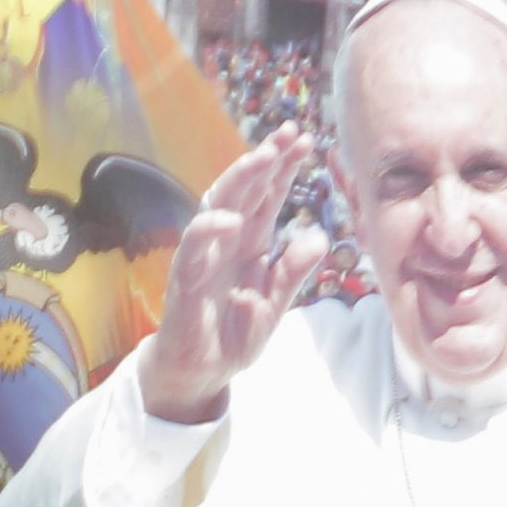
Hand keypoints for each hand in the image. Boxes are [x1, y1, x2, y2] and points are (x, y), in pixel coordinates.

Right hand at [141, 123, 325, 424]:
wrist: (200, 373)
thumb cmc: (233, 334)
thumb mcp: (274, 304)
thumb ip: (293, 272)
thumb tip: (320, 237)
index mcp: (250, 243)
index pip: (268, 196)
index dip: (284, 168)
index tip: (306, 140)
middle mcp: (226, 241)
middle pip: (245, 190)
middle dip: (265, 160)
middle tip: (288, 134)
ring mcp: (203, 257)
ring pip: (218, 206)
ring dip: (239, 180)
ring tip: (263, 158)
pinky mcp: (186, 281)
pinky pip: (194, 250)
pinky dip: (210, 231)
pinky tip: (232, 219)